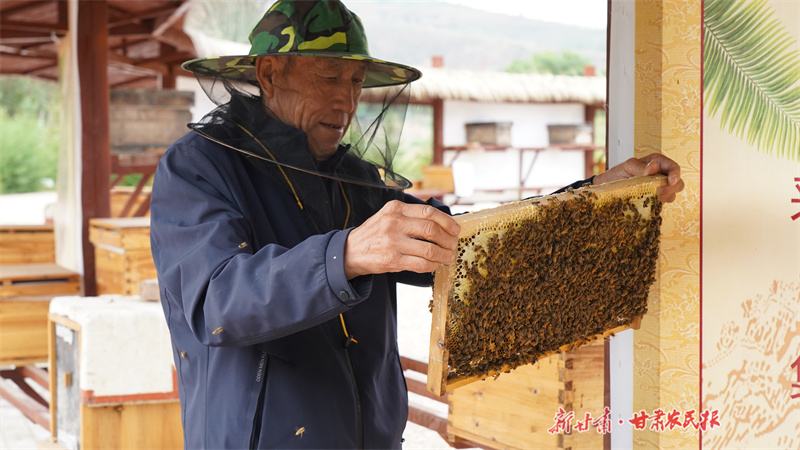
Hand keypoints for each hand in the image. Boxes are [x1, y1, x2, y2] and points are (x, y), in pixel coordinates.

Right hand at [344, 201, 460, 278]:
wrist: (350, 251)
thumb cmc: (375, 234)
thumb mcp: (389, 216)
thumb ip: (410, 216)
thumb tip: (442, 224)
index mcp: (395, 208)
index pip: (428, 212)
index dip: (447, 221)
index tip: (455, 229)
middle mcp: (393, 222)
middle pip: (431, 229)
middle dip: (448, 239)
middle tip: (453, 245)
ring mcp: (392, 242)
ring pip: (429, 249)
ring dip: (443, 255)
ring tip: (448, 257)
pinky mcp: (392, 260)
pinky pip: (420, 264)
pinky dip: (432, 265)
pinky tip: (434, 265)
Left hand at [593, 153, 684, 202]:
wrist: (607, 188)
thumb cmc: (617, 174)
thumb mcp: (627, 167)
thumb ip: (640, 167)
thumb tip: (653, 167)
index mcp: (657, 162)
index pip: (673, 167)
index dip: (675, 174)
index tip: (671, 181)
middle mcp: (660, 175)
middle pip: (678, 182)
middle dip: (673, 187)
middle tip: (660, 191)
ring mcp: (658, 188)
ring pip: (672, 194)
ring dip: (666, 196)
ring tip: (652, 197)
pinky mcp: (654, 199)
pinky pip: (663, 203)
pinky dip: (659, 203)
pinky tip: (649, 203)